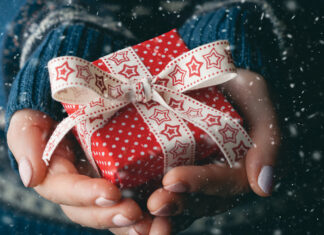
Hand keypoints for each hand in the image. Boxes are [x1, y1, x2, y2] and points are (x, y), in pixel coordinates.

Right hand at [7, 109, 143, 229]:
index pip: (67, 191)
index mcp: (59, 177)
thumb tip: (30, 176)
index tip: (109, 193)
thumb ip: (26, 140)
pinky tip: (165, 221)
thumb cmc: (56, 117)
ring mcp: (107, 190)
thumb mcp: (34, 121)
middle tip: (133, 214)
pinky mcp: (130, 184)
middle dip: (111, 217)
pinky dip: (152, 217)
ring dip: (136, 226)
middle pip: (93, 213)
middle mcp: (83, 190)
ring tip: (156, 227)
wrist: (81, 107)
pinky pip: (139, 206)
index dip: (85, 195)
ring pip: (117, 217)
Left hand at [137, 69, 279, 232]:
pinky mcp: (166, 168)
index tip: (173, 179)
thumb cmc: (233, 85)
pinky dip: (142, 202)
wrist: (206, 78)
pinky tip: (124, 205)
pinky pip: (156, 191)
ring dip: (157, 215)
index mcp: (238, 164)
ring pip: (177, 204)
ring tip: (134, 219)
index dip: (200, 183)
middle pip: (197, 201)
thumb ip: (268, 137)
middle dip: (175, 204)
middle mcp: (213, 177)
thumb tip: (264, 188)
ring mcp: (189, 175)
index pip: (224, 181)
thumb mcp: (255, 97)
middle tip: (152, 204)